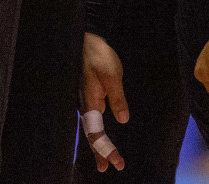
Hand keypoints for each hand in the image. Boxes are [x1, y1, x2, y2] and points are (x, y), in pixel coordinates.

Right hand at [80, 33, 127, 171]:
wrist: (87, 40)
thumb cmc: (98, 55)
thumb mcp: (112, 74)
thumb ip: (117, 97)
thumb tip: (122, 119)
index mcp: (90, 102)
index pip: (96, 133)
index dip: (105, 149)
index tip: (116, 162)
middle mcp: (85, 105)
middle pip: (91, 134)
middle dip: (100, 152)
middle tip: (108, 169)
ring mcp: (85, 101)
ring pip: (90, 128)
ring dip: (98, 144)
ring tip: (105, 161)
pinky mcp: (88, 96)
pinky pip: (92, 120)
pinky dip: (96, 132)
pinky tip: (100, 136)